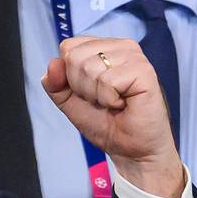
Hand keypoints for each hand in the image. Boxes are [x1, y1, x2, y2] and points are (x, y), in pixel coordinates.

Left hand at [42, 36, 185, 197]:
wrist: (131, 151)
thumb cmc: (108, 125)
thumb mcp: (71, 103)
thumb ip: (56, 84)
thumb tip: (53, 64)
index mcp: (105, 48)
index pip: (68, 47)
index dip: (70, 77)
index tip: (90, 93)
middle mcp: (121, 46)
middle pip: (75, 56)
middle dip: (82, 87)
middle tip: (103, 101)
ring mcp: (134, 56)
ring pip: (89, 67)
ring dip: (96, 95)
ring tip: (114, 103)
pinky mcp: (144, 70)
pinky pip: (107, 81)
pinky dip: (109, 100)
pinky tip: (124, 104)